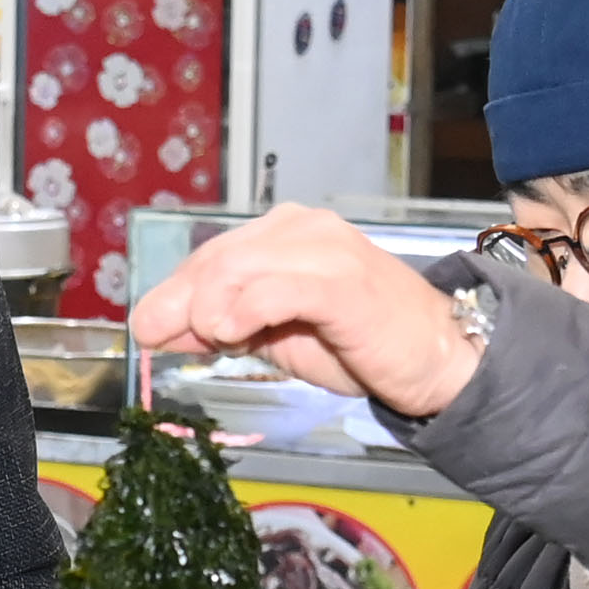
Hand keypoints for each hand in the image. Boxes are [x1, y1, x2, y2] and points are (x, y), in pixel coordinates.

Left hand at [125, 204, 479, 420]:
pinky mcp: (342, 282)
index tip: (148, 327)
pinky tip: (230, 332)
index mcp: (287, 234)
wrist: (440, 358)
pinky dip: (244, 310)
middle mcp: (303, 230)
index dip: (174, 291)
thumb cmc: (363, 344)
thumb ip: (226, 327)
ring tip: (210, 338)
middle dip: (177, 299)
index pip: (214, 256)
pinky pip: (278, 289)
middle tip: (153, 335)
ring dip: (208, 307)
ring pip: (239, 268)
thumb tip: (164, 328)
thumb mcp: (278, 337)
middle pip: (218, 258)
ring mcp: (324, 251)